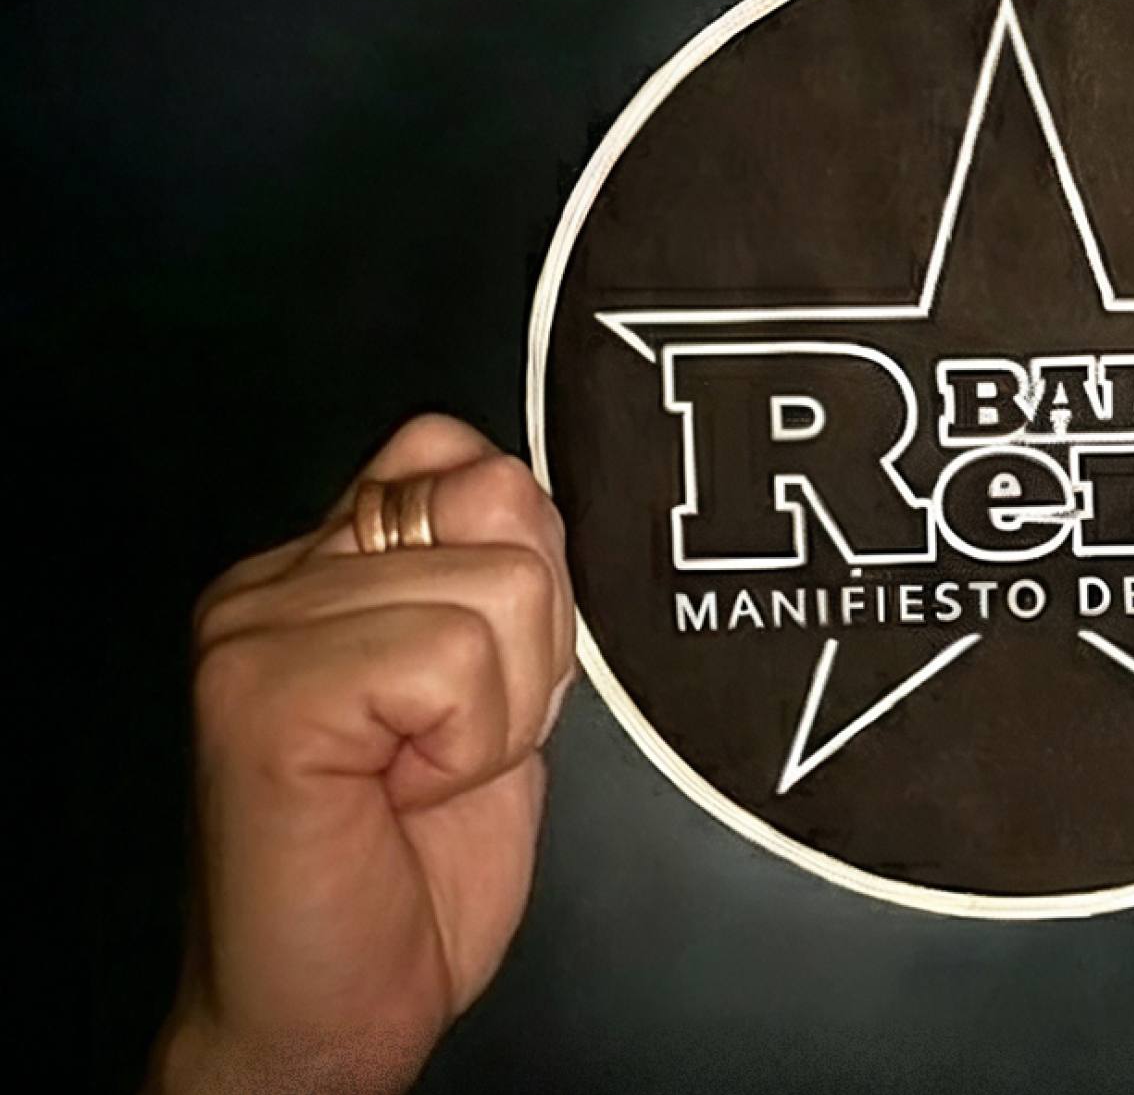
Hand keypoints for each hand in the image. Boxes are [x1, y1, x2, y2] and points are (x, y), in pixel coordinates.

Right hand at [151, 416, 576, 1093]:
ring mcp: (259, 627)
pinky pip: (450, 655)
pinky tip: (408, 788)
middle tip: (458, 741)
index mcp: (325, 567)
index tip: (492, 682)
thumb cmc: (413, 872)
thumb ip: (499, 585)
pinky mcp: (264, 690)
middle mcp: (277, 578)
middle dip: (531, 643)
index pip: (463, 458)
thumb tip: (537, 502)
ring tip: (428, 770)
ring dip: (504, 704)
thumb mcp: (494, 696)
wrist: (334, 1012)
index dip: (528, 567)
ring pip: (498, 584)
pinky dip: (471, 739)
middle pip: (502, 504)